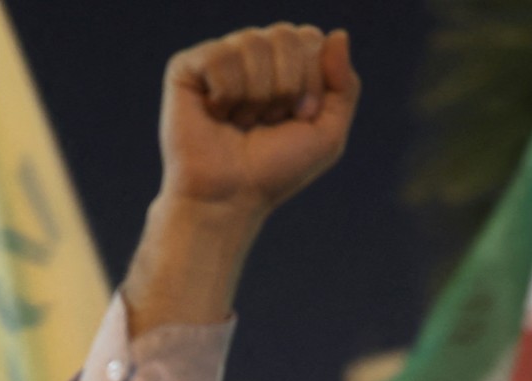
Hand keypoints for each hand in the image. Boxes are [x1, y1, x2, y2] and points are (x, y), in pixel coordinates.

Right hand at [118, 26, 358, 341]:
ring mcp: (220, 56)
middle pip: (287, 34)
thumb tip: (339, 34)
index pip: (312, 39)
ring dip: (255, 96)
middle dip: (287, 86)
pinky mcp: (187, 66)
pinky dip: (225, 96)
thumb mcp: (327, 133)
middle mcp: (254, 53)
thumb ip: (344, 85)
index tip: (299, 116)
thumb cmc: (276, 169)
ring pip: (253, 43)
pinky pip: (219, 57)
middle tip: (269, 120)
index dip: (312, 81)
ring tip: (242, 121)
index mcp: (288, 63)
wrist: (230, 196)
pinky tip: (216, 114)